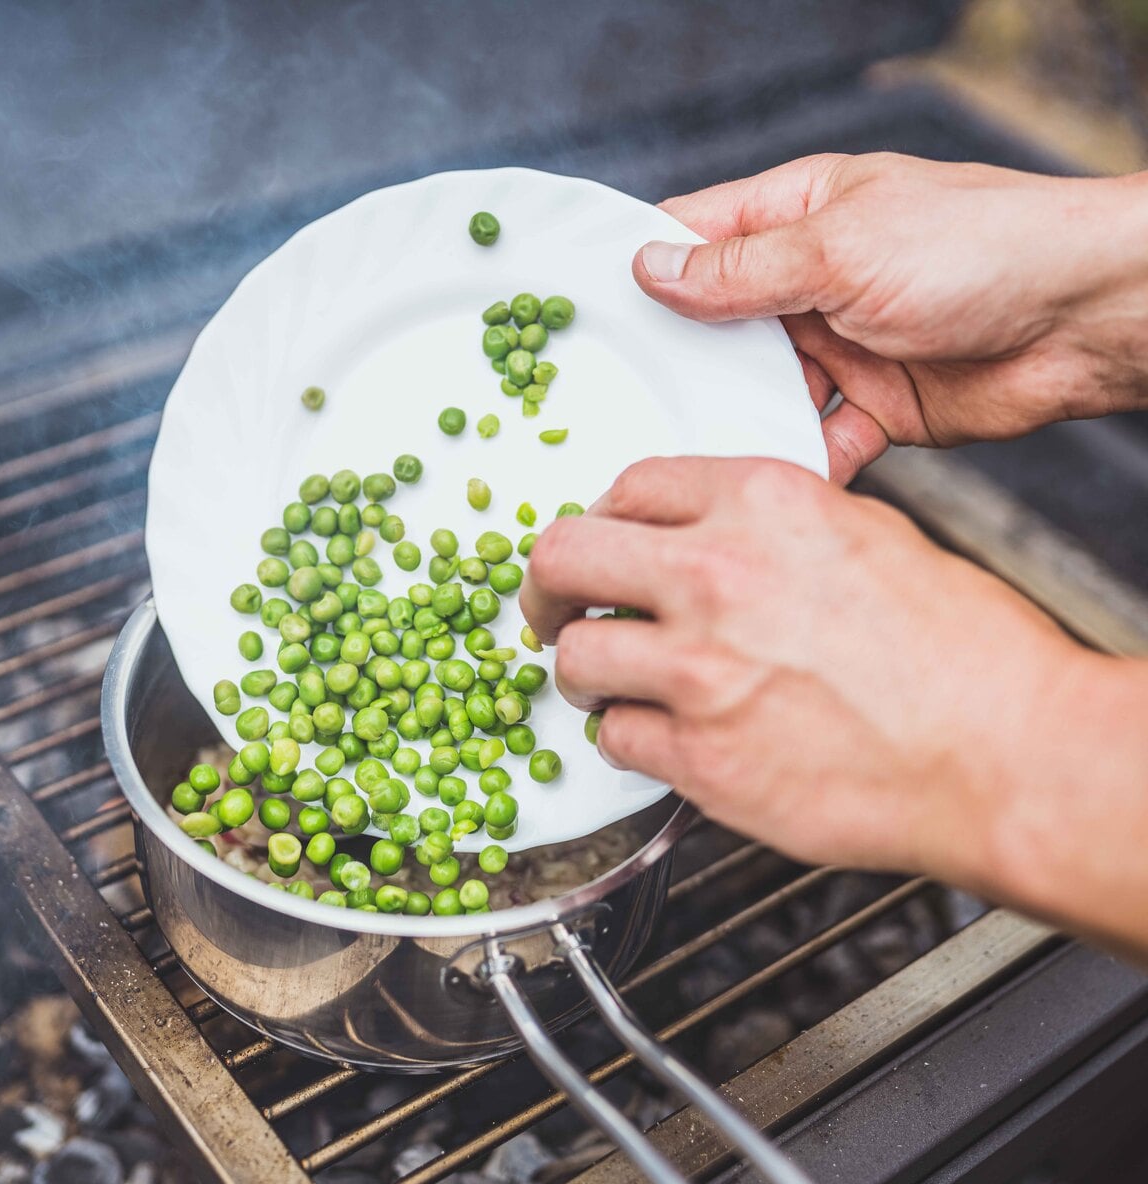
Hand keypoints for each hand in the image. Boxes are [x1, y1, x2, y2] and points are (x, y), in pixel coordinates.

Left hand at [522, 457, 1147, 956]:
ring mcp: (699, 670)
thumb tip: (712, 536)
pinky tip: (665, 736)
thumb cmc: (964, 654)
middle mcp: (716, 575)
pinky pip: (615, 739)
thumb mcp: (866, 537)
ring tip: (612, 681)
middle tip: (552, 606)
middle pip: (563, 558)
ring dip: (585, 669)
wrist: (1004, 755)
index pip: (628, 486)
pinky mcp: (699, 758)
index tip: (596, 545)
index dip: (601, 519)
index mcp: (762, 504)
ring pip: (575, 656)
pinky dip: (629, 738)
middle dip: (546, 586)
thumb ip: (770, 529)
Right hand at [633, 153, 1147, 481]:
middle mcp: (811, 282)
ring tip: (692, 448)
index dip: (642, 267)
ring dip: (737, 417)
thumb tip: (653, 268)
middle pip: (718, 324)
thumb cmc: (980, 249)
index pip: (696, 234)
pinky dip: (798, 458)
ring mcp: (839, 345)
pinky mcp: (872, 405)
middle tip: (624, 399)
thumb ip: (743, 269)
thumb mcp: (842, 248)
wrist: (1084, 320)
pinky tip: (772, 479)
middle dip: (681, 361)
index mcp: (799, 215)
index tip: (587, 311)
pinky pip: (816, 437)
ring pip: (760, 389)